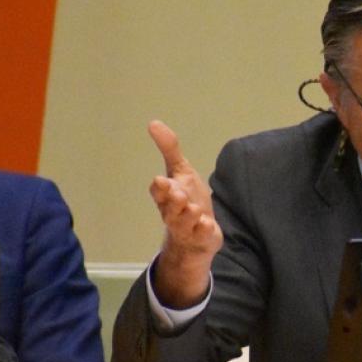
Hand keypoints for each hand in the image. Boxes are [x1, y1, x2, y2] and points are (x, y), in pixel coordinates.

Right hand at [147, 120, 222, 307]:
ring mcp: (187, 228)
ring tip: (195, 209)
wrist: (198, 234)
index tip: (162, 181)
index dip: (160, 188)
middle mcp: (174, 213)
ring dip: (189, 215)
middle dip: (174, 202)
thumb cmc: (187, 200)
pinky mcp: (201, 238)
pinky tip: (208, 225)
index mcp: (167, 196)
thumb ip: (169, 149)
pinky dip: (204, 230)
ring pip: (184, 223)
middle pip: (170, 209)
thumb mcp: (181, 171)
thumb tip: (153, 123)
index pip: (158, 192)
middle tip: (179, 195)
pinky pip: (201, 236)